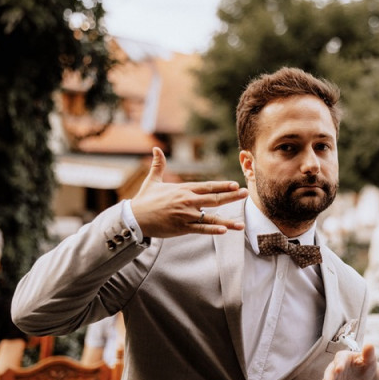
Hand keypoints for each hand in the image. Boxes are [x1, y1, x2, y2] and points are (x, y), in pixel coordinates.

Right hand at [130, 147, 248, 237]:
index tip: (235, 184)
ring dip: (227, 220)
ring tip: (241, 224)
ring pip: (210, 217)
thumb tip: (155, 149)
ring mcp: (185, 215)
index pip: (207, 186)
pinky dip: (212, 230)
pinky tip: (224, 230)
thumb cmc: (144, 200)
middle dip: (230, 197)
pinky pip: (200, 229)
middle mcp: (187, 201)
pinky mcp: (181, 228)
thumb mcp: (152, 181)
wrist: (133, 218)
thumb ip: (158, 165)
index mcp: (183, 189)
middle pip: (213, 199)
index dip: (222, 185)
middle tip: (245, 194)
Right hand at [314, 344, 376, 379]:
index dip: (339, 365)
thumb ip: (368, 354)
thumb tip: (370, 345)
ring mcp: (333, 379)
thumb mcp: (370, 360)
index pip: (339, 360)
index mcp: (343, 357)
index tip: (339, 370)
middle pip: (329, 373)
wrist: (365, 378)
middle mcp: (334, 367)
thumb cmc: (367, 365)